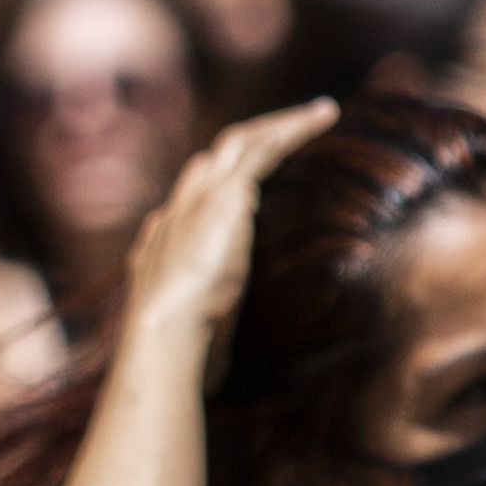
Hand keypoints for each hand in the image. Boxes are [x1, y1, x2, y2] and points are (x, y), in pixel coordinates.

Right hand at [118, 101, 340, 382]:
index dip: (218, 190)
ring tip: (316, 115)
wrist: (164, 337)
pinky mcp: (225, 195)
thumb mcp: (197, 340)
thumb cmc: (181, 354)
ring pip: (238, 144)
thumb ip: (206, 337)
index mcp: (161, 247)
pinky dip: (294, 128)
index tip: (249, 187)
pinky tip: (324, 116)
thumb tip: (215, 370)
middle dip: (249, 146)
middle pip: (211, 163)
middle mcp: (174, 214)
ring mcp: (196, 200)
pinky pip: (264, 147)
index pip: (189, 204)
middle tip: (286, 136)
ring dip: (278, 126)